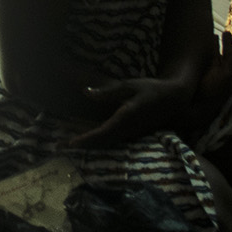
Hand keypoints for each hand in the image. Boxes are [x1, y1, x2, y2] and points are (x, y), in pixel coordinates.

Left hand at [65, 76, 191, 148]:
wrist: (174, 100)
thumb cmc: (151, 89)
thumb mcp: (129, 85)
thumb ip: (108, 91)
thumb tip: (86, 93)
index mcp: (126, 118)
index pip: (102, 133)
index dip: (85, 140)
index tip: (68, 144)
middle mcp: (128, 131)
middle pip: (101, 144)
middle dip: (80, 146)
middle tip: (57, 146)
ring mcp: (131, 136)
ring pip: (106, 145)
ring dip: (86, 146)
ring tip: (66, 145)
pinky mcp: (132, 136)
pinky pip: (111, 143)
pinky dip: (96, 143)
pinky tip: (85, 140)